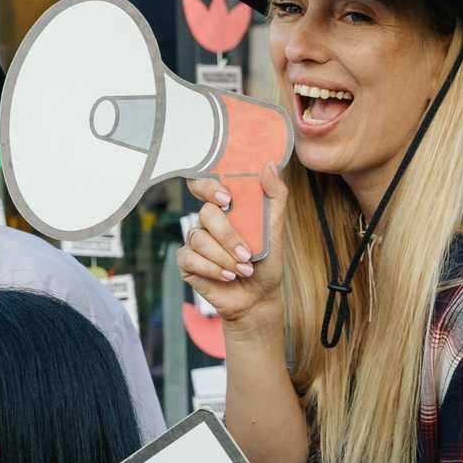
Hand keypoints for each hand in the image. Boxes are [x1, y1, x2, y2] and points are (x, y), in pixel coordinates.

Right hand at [177, 162, 287, 327]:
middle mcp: (207, 222)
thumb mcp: (275, 229)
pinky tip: (227, 276)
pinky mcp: (187, 262)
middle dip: (228, 236)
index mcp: (225, 208)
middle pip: (206, 213)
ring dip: (224, 257)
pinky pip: (191, 258)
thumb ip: (275, 196)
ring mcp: (195, 241)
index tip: (226, 198)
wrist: (258, 297)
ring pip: (199, 238)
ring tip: (243, 269)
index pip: (205, 184)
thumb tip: (270, 165)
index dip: (208, 185)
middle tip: (247, 253)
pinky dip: (212, 269)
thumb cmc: (266, 262)